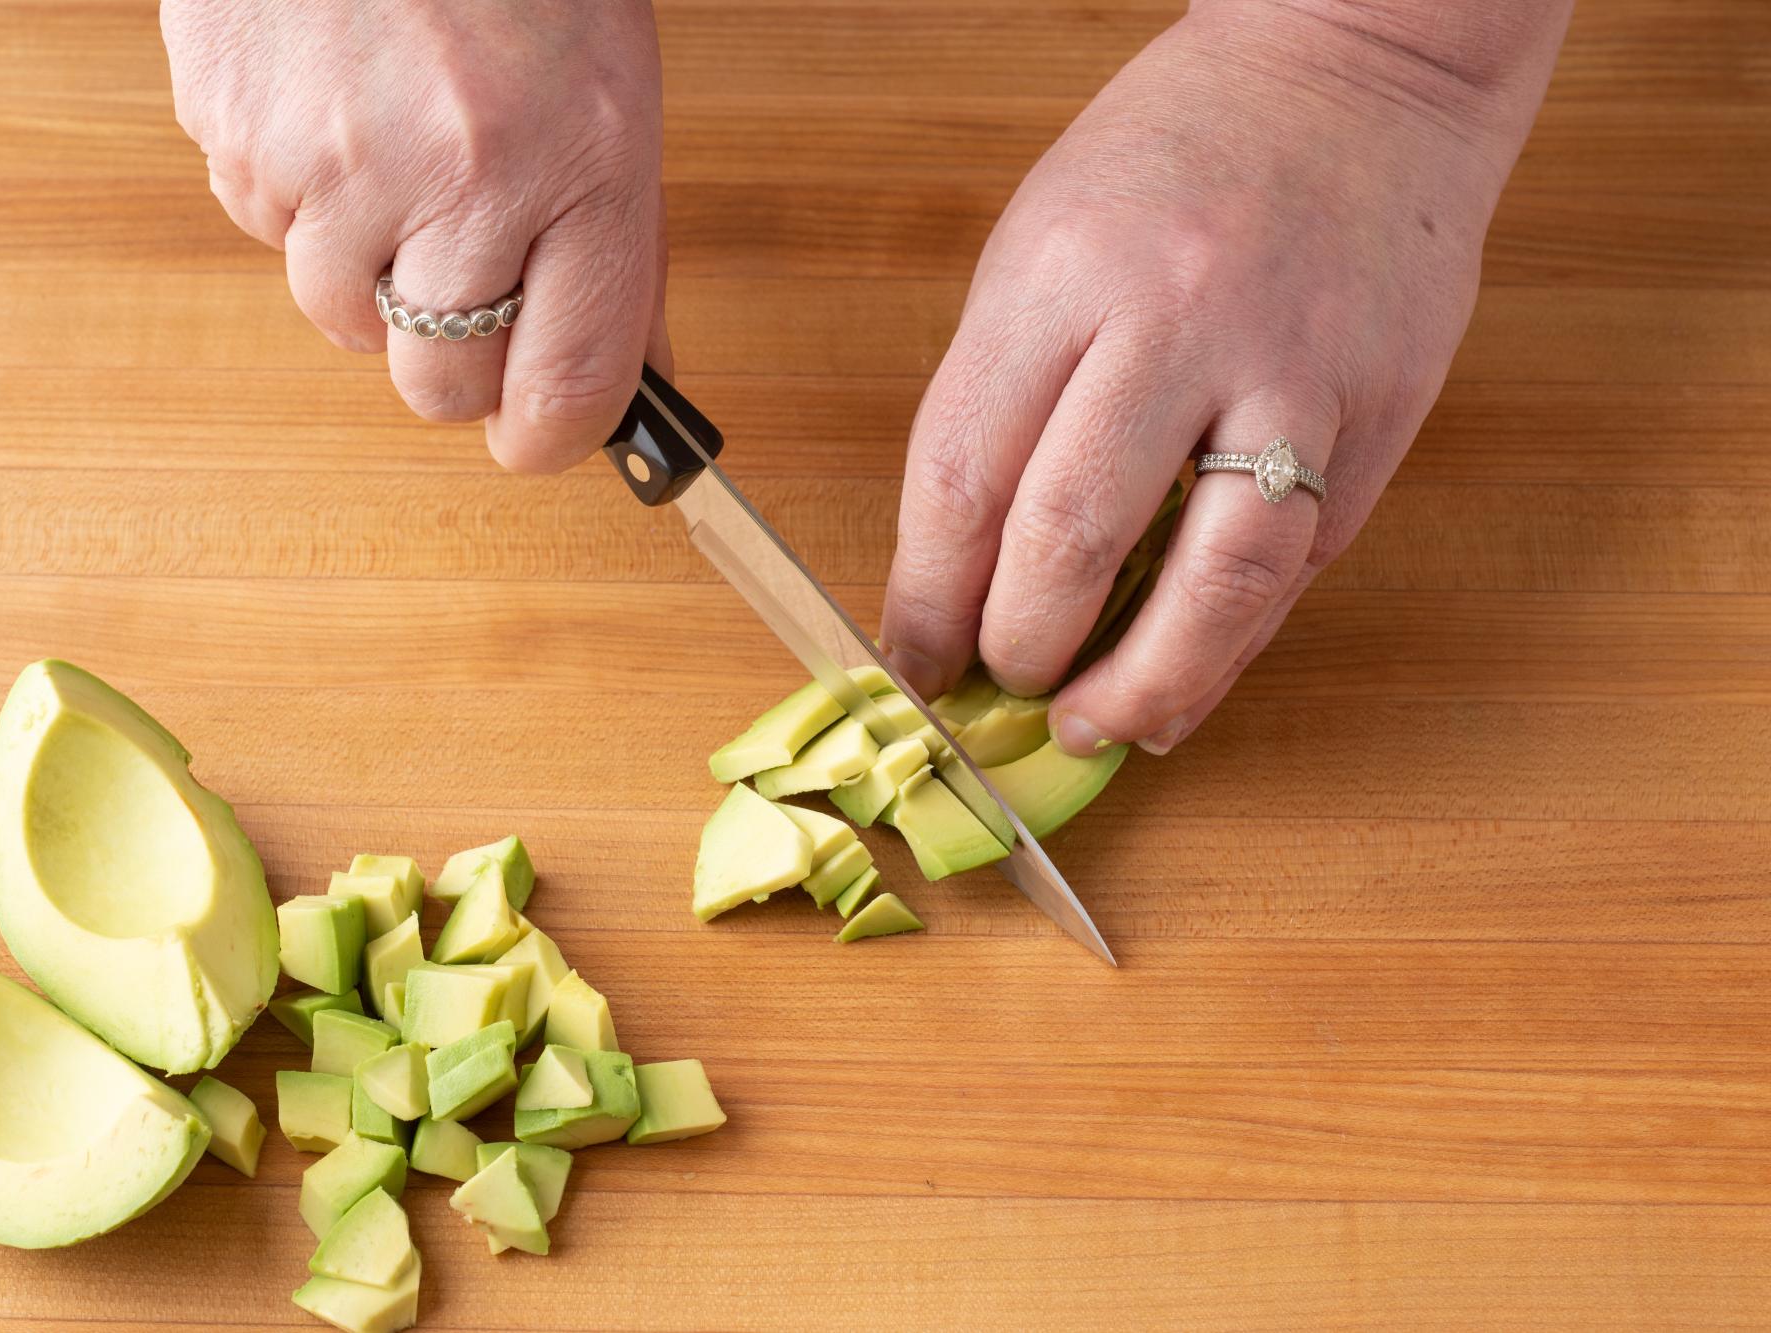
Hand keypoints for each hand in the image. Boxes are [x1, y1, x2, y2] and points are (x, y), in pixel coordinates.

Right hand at [161, 0, 668, 470]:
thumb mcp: (610, 91)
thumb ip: (619, 246)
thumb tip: (626, 379)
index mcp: (584, 165)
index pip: (568, 386)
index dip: (551, 436)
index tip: (541, 439)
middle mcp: (464, 177)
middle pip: (440, 388)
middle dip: (454, 361)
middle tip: (464, 285)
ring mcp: (339, 162)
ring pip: (343, 320)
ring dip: (370, 274)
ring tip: (398, 160)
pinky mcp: (240, 135)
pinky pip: (267, 233)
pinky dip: (303, 200)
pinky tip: (336, 111)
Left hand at [880, 1, 1565, 754]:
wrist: (1357, 66)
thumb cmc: (1175, 159)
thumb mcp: (1040, 245)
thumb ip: (1003, 400)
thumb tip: (963, 568)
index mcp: (1060, 274)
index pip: (963, 478)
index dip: (925, 599)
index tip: (912, 659)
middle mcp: (1175, 321)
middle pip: (1072, 538)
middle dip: (1020, 648)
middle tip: (1005, 681)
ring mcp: (1291, 371)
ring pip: (1215, 580)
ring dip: (1145, 682)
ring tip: (1100, 724)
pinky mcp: (1381, 411)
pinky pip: (1299, 564)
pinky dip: (1233, 643)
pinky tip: (1188, 675)